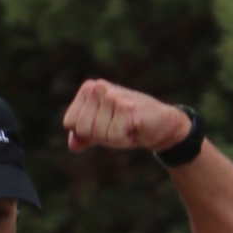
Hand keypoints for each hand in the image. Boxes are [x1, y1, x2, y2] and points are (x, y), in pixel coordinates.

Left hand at [61, 78, 191, 156]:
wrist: (162, 124)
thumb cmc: (130, 126)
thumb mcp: (102, 129)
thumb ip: (84, 135)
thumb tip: (72, 145)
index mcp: (88, 89)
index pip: (69, 122)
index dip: (87, 133)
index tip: (106, 125)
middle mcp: (98, 87)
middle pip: (82, 129)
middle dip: (100, 136)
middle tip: (118, 127)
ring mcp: (112, 96)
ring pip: (97, 134)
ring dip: (114, 138)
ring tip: (127, 127)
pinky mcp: (126, 107)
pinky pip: (113, 136)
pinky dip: (124, 139)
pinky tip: (134, 128)